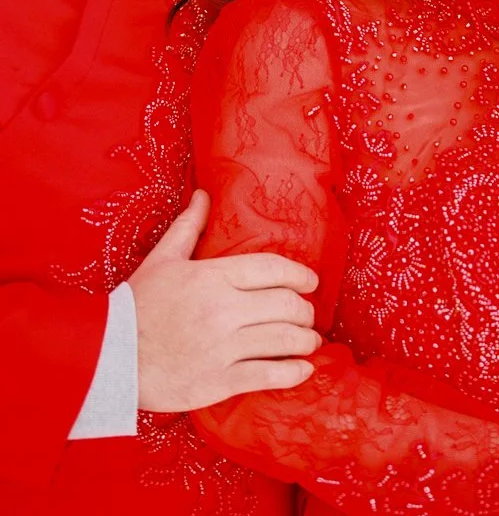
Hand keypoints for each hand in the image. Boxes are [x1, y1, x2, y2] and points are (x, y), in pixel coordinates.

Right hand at [128, 190, 321, 411]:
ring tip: (309, 341)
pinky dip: (293, 372)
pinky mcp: (218, 382)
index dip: (299, 275)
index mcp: (213, 277)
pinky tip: (304, 369)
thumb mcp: (162, 259)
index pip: (272, 269)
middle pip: (285, 305)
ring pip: (282, 340)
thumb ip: (189, 227)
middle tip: (308, 314)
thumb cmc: (136, 305)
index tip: (311, 282)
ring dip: (305, 340)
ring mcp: (222, 347)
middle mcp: (223, 310)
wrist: (108, 358)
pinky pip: (268, 375)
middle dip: (304, 310)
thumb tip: (204, 194)